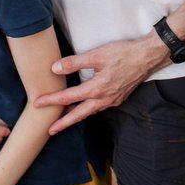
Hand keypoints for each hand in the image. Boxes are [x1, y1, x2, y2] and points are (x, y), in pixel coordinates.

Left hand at [33, 37, 162, 134]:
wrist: (147, 58)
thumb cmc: (123, 54)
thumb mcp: (96, 55)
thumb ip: (74, 62)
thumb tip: (55, 69)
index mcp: (96, 89)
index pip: (68, 98)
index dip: (52, 101)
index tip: (38, 103)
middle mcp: (103, 99)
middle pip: (78, 115)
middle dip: (63, 123)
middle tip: (49, 130)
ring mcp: (112, 101)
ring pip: (89, 112)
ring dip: (75, 117)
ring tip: (63, 120)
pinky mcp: (118, 98)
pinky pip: (99, 108)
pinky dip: (88, 110)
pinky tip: (84, 107)